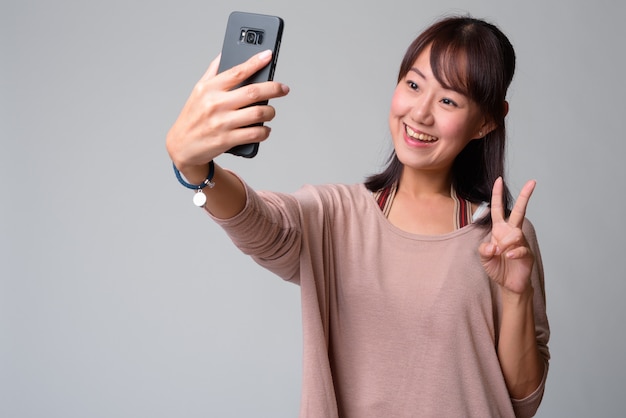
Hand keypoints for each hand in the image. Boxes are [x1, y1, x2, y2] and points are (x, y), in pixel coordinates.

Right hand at [166, 50, 289, 181]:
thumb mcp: (198, 91)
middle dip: (274, 88)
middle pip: (253, 92)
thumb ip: (213, 72)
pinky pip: (255, 134)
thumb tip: (225, 53)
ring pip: (258, 113)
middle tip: (283, 89)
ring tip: (270, 112)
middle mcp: (216, 104)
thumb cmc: (193, 116)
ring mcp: (222, 123)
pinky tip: (264, 129)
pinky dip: (264, 131)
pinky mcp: (227, 140)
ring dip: (270, 112)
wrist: (181, 146)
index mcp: (209, 88)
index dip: (255, 62)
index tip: (269, 55)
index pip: (237, 71)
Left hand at [479, 177, 535, 294]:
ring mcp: (521, 243)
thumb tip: (493, 246)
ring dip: (506, 243)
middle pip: (519, 211)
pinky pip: (521, 249)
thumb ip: (484, 250)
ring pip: (516, 233)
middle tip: (532, 182)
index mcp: (499, 230)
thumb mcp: (484, 258)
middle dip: (525, 196)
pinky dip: (514, 252)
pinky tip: (509, 256)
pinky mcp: (527, 254)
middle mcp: (511, 233)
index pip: (498, 209)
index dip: (497, 195)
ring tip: (501, 253)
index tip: (499, 180)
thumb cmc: (497, 268)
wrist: (509, 284)